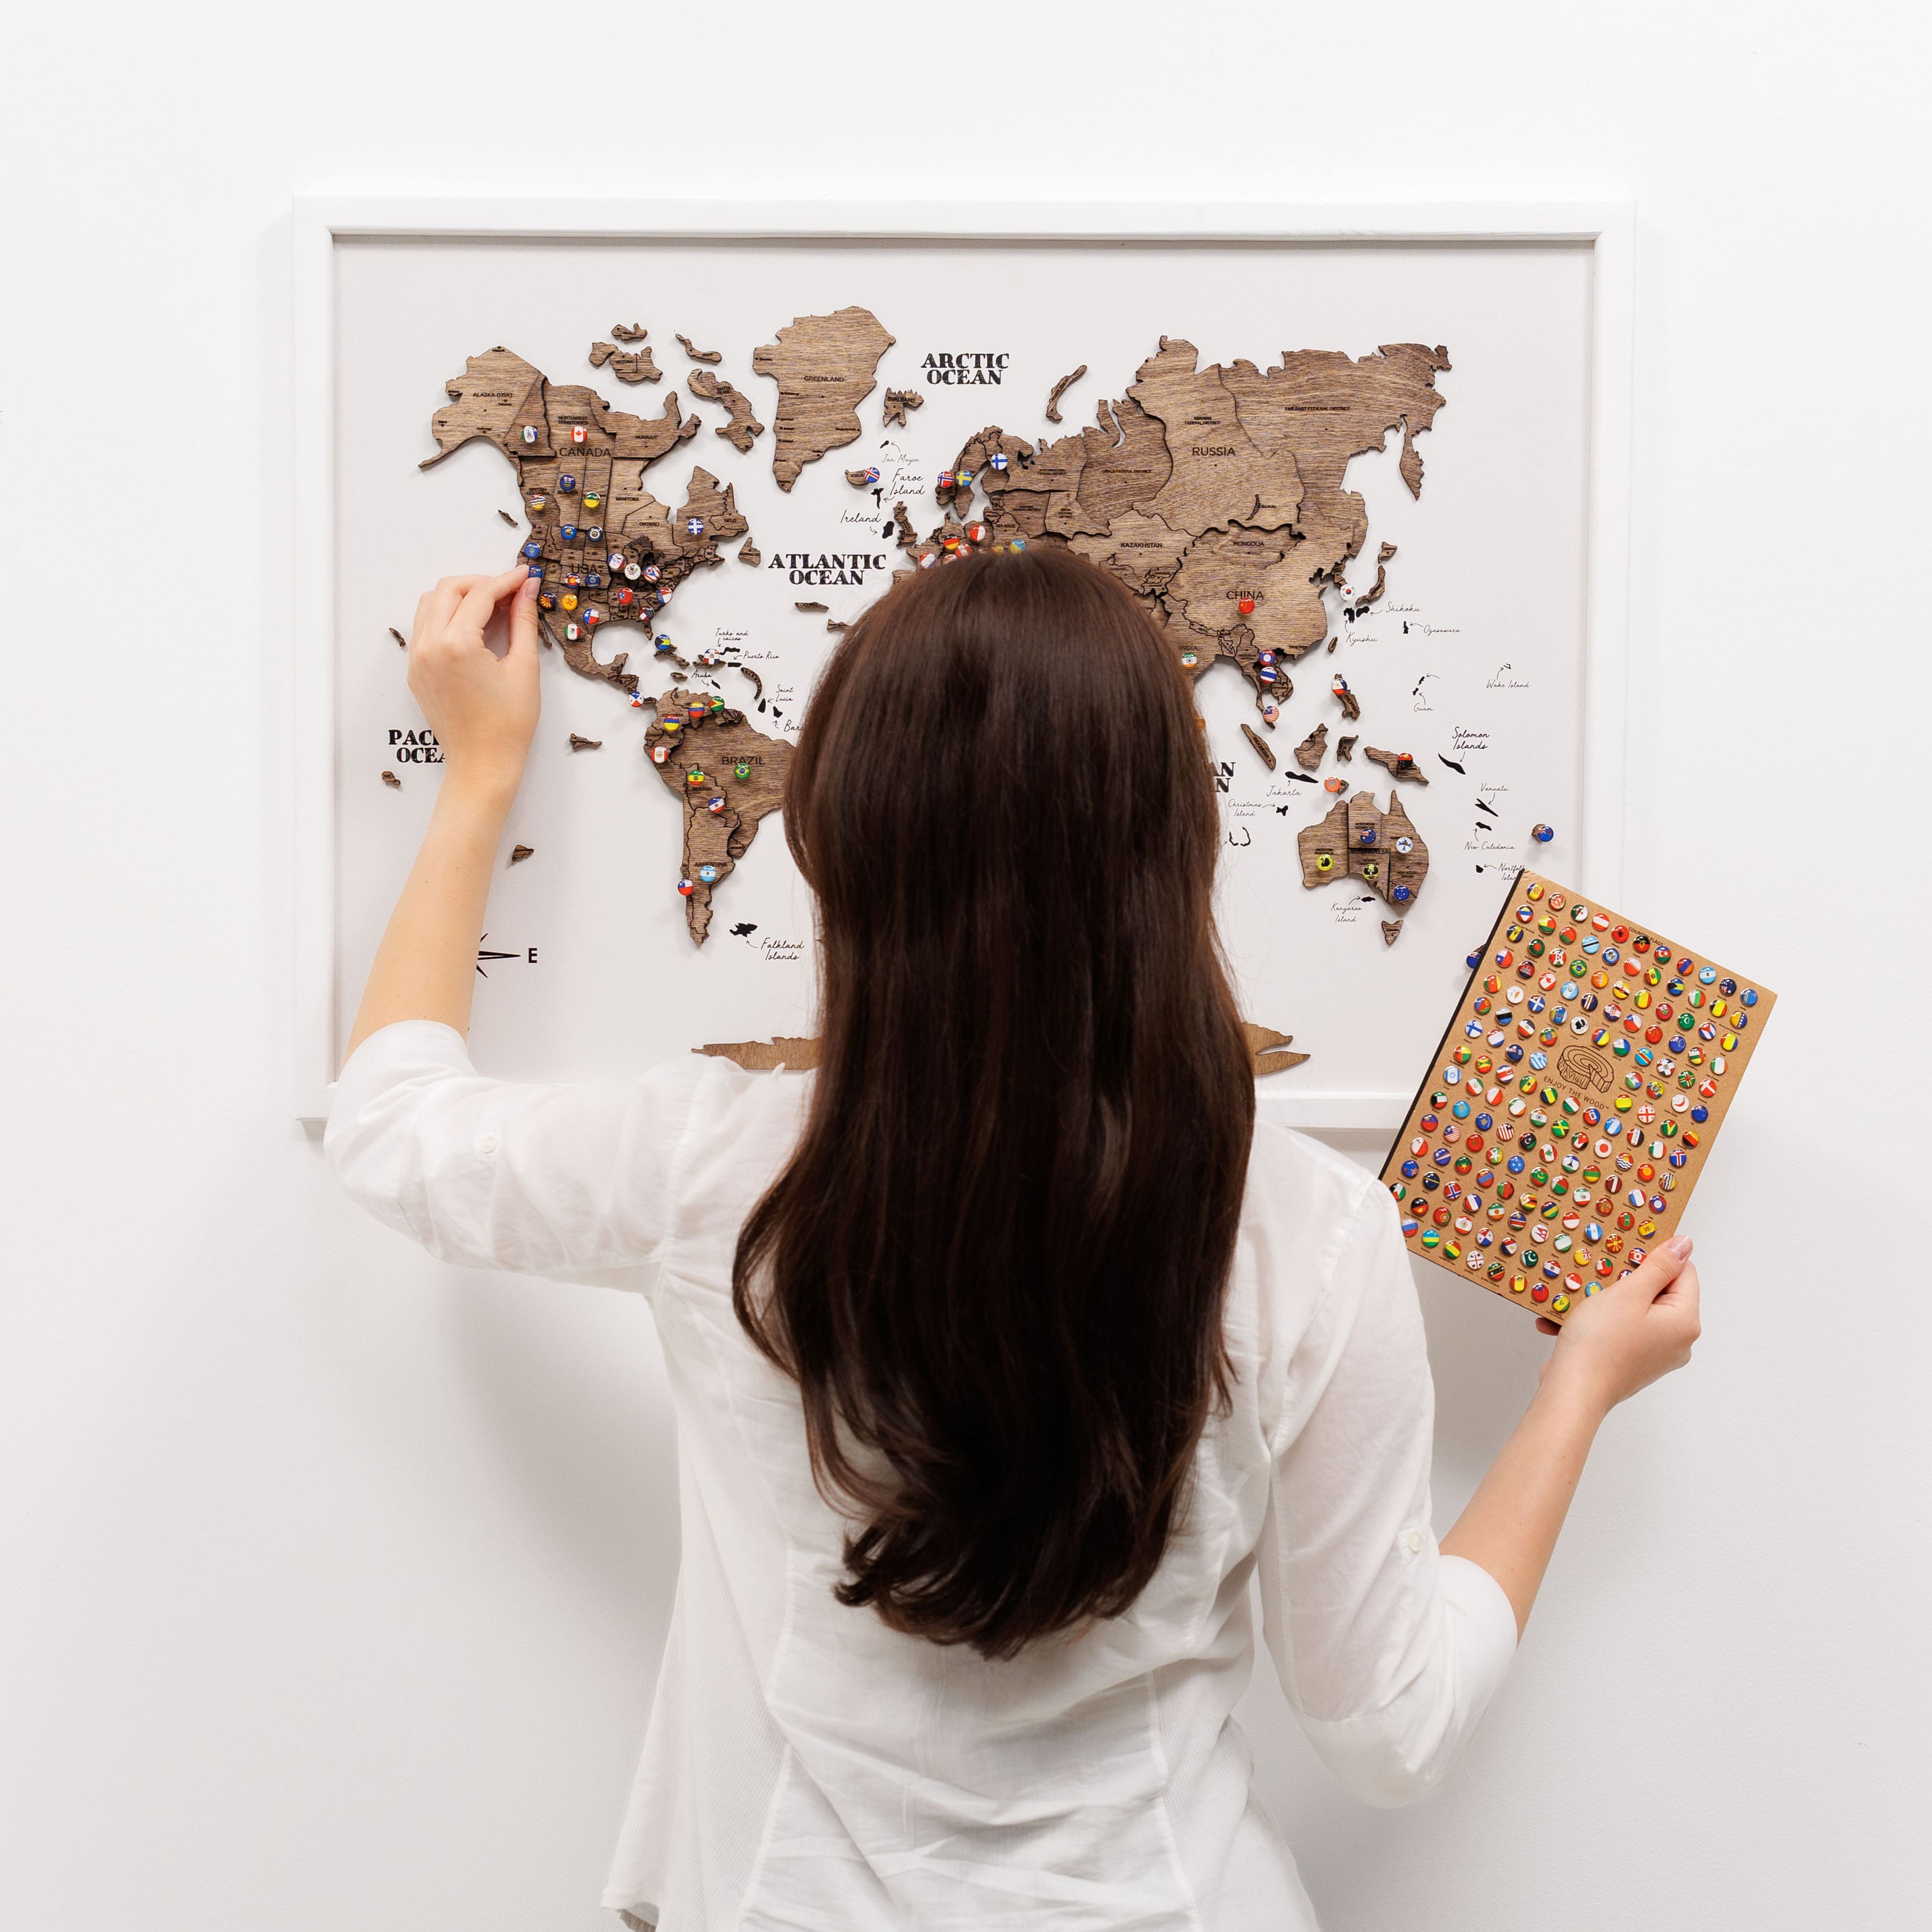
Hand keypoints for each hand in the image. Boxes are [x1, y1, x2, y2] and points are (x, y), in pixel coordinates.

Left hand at [406, 567, 539, 797]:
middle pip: (448, 589)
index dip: (506, 581)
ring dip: (459, 596)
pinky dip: (446, 617)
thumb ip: (523, 621)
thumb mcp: (524, 668)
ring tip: (490, 607)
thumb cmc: (508, 724)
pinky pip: (425, 627)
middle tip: (509, 591)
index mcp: (457, 645)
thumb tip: (527, 590)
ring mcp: (417, 658)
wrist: (483, 763)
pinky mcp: (415, 670)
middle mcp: (429, 646)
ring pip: (431, 603)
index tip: (525, 576)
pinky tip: (472, 628)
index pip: (480, 594)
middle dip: (480, 583)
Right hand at [1535, 1235, 1701, 1414]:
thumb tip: (1684, 1245)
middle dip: (1624, 1281)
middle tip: (1597, 1276)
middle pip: (1658, 1292)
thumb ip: (1659, 1266)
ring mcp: (1656, 1355)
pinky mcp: (1633, 1363)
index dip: (1653, 1258)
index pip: (1683, 1272)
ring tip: (1577, 1300)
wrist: (1573, 1391)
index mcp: (1685, 1322)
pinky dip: (1596, 1323)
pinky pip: (1620, 1331)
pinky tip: (1567, 1321)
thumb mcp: (1628, 1293)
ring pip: (1634, 1311)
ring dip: (1604, 1301)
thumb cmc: (1600, 1343)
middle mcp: (1678, 1341)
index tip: (1623, 1253)